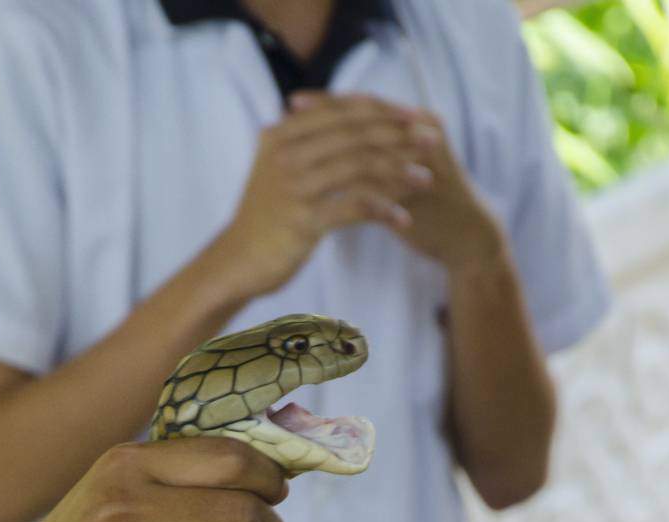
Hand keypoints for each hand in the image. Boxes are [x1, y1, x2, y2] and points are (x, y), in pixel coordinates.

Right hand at [202, 93, 437, 301]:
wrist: (235, 262)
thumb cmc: (265, 217)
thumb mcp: (277, 168)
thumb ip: (305, 140)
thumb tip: (346, 115)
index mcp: (282, 135)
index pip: (342, 112)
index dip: (383, 111)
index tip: (416, 116)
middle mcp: (286, 154)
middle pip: (356, 136)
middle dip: (400, 137)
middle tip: (432, 142)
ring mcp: (294, 186)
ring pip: (360, 168)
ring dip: (400, 173)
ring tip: (427, 180)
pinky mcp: (303, 220)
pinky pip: (355, 208)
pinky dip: (384, 211)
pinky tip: (403, 219)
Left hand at [286, 92, 506, 274]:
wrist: (464, 234)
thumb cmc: (425, 199)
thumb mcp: (400, 165)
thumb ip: (373, 147)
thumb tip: (324, 134)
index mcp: (418, 121)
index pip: (365, 103)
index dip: (327, 101)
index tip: (290, 103)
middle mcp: (424, 133)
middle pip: (365, 118)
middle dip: (323, 119)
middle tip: (286, 121)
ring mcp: (424, 161)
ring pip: (369, 149)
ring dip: (329, 153)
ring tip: (295, 157)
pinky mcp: (422, 193)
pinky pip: (379, 186)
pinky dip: (346, 189)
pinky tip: (318, 194)